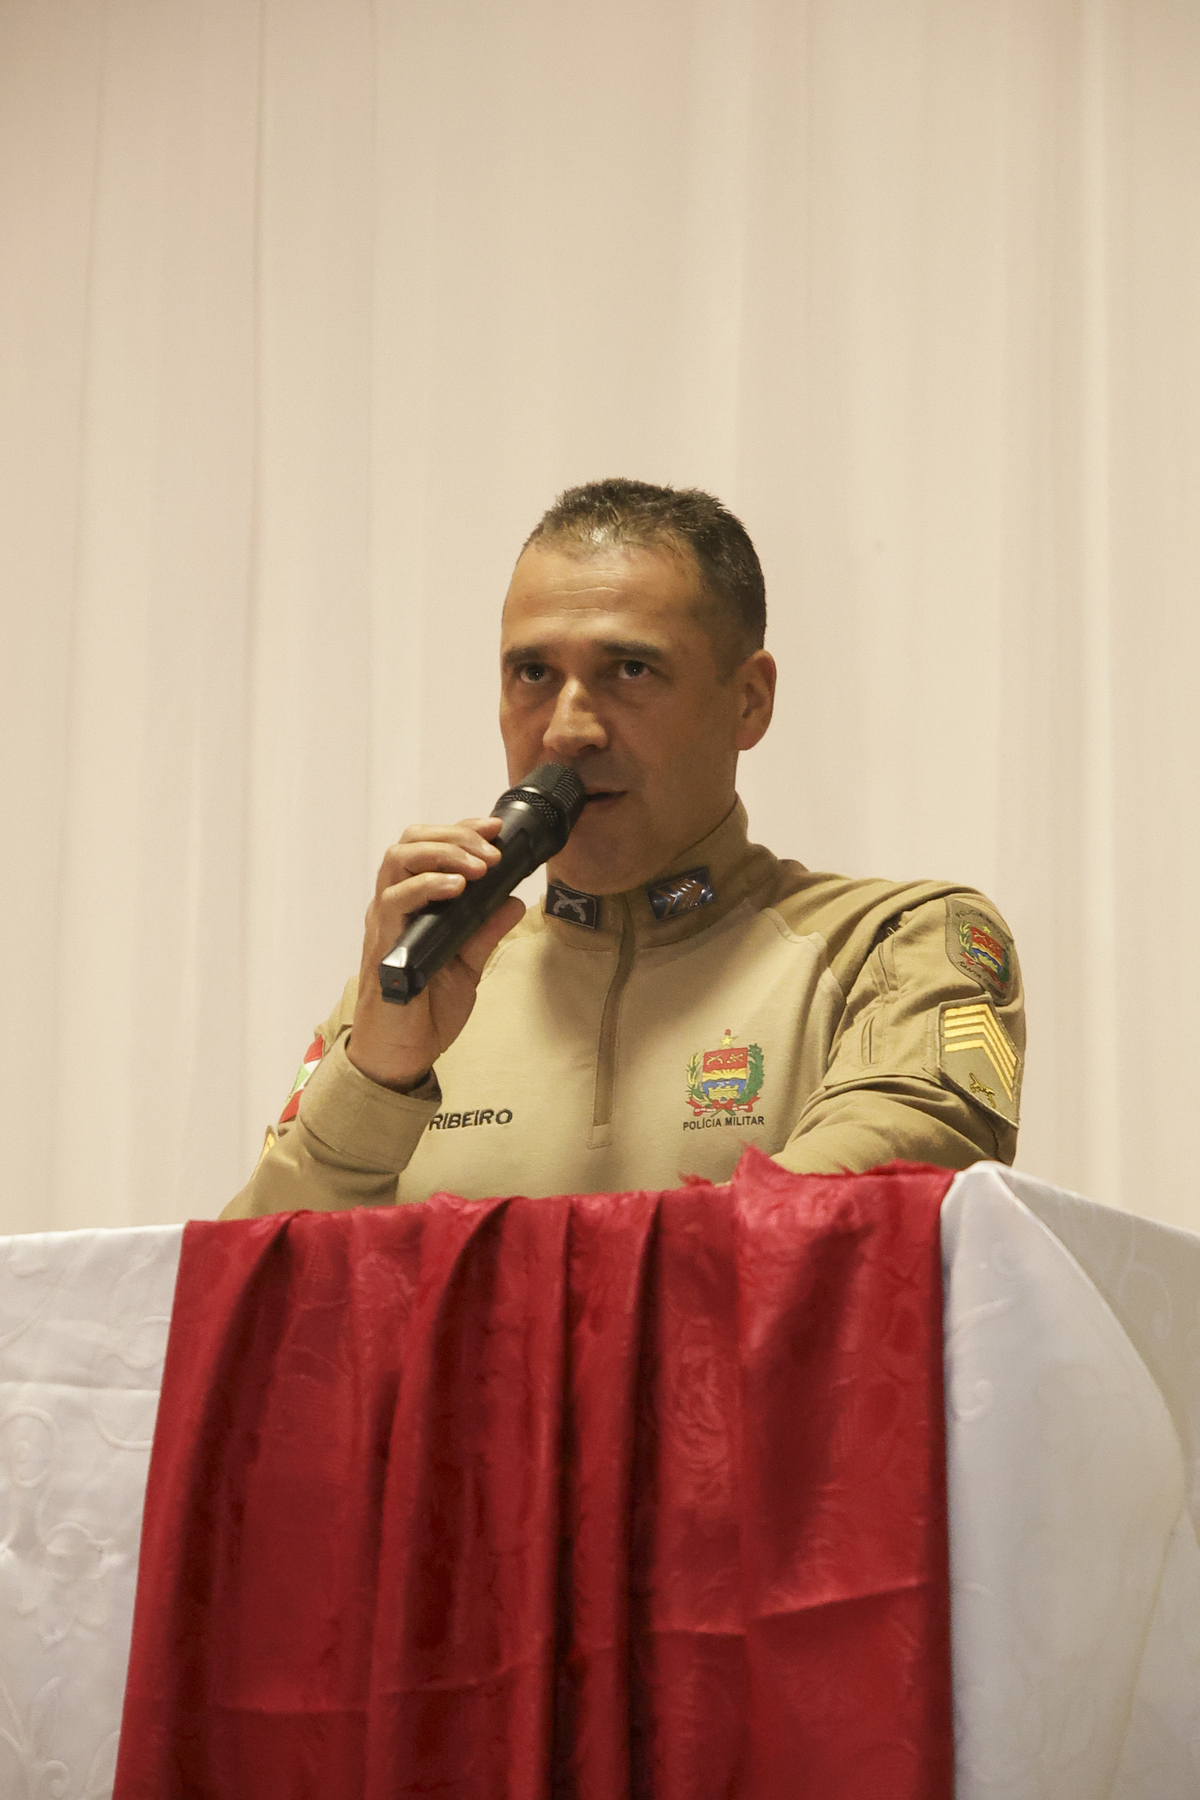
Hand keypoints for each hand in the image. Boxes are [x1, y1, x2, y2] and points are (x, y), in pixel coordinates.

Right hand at [347, 817, 524, 1090]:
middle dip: (455, 836)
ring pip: (398, 861)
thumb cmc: (425, 1010)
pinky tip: (455, 888)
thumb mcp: (468, 965)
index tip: (495, 828)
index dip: (461, 830)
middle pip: (411, 842)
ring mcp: (386, 922)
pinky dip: (426, 887)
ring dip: (444, 854)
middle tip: (492, 850)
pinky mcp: (384, 944)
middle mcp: (394, 905)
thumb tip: (514, 902)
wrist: (402, 1053)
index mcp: (413, 904)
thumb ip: (486, 932)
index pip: (429, 847)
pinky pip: (395, 902)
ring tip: (479, 866)